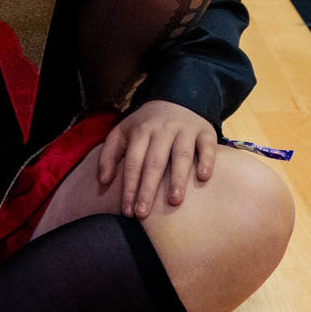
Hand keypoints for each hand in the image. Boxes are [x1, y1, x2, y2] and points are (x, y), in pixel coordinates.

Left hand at [96, 100, 218, 219]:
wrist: (178, 98)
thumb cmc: (147, 124)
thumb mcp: (123, 132)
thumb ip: (109, 155)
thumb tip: (103, 181)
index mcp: (141, 131)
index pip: (133, 163)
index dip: (129, 188)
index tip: (128, 211)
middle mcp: (162, 130)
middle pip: (154, 162)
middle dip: (148, 189)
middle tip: (144, 213)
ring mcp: (185, 130)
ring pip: (181, 155)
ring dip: (177, 178)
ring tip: (174, 201)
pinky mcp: (205, 131)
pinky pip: (207, 146)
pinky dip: (206, 160)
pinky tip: (203, 177)